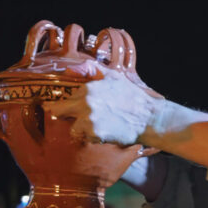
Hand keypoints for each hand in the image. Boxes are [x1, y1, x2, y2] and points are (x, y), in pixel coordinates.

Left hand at [45, 65, 162, 145]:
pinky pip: (85, 138)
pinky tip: (106, 132)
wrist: (149, 118)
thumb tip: (69, 70)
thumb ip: (90, 69)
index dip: (67, 104)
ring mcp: (88, 119)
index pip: (64, 98)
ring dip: (82, 129)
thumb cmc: (132, 97)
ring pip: (73, 127)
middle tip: (78, 119)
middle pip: (58, 112)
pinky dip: (94, 138)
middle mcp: (85, 103)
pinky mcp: (94, 134)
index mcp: (88, 88)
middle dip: (65, 115)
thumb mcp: (113, 77)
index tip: (71, 109)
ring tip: (99, 126)